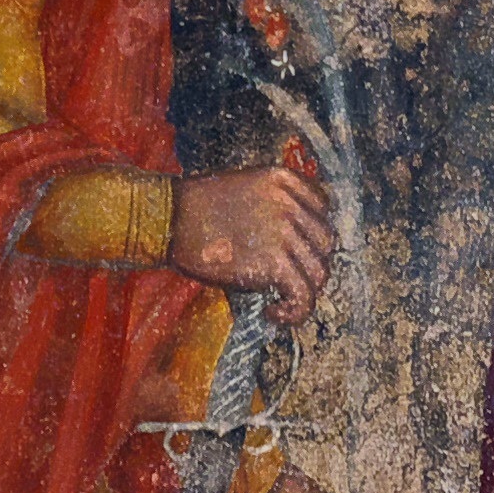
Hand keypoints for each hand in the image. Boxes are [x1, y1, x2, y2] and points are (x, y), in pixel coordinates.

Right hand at [170, 151, 333, 320]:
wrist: (168, 220)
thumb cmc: (196, 209)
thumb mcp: (244, 189)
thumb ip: (274, 206)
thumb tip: (295, 246)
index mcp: (284, 180)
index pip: (322, 209)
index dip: (311, 234)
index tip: (294, 251)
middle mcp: (291, 204)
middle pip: (325, 242)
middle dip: (309, 263)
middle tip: (286, 278)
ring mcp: (286, 232)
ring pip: (319, 272)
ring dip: (303, 290)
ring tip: (279, 300)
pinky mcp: (275, 263)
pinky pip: (303, 296)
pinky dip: (295, 311)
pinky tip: (273, 312)